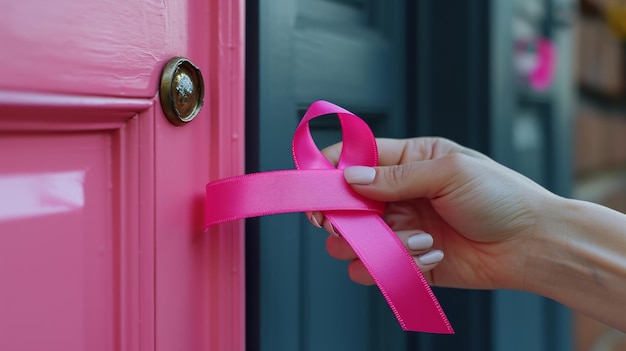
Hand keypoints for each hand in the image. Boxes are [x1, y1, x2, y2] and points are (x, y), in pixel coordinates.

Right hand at [308, 137, 558, 290]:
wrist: (533, 243)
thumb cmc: (501, 197)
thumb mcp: (449, 172)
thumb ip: (395, 177)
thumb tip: (350, 178)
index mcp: (406, 161)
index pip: (352, 159)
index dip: (329, 170)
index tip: (315, 188)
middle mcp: (396, 195)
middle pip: (343, 204)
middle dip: (342, 217)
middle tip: (352, 225)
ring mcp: (400, 229)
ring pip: (353, 242)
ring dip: (376, 245)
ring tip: (417, 240)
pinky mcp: (407, 262)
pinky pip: (377, 269)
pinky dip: (394, 267)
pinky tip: (429, 256)